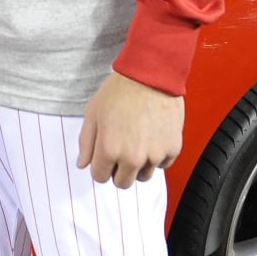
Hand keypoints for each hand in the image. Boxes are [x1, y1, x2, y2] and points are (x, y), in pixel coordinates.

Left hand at [75, 72, 184, 188]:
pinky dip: (158, 156)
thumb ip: (86, 142)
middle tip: (120, 151)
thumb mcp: (93, 112)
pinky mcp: (173, 148)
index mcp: (109, 149)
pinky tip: (152, 137)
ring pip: (144, 176)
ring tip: (137, 142)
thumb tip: (83, 164)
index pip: (100, 177)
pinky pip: (163, 164)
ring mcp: (155, 154)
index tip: (104, 156)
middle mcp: (133, 157)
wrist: (151, 73)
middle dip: (118, 170)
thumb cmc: (120, 89)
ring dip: (139, 166)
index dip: (100, 166)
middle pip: (123, 182)